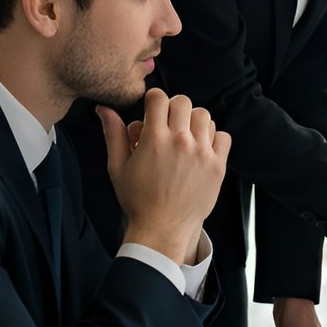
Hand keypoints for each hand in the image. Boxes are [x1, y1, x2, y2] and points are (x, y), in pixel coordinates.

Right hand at [99, 89, 229, 264]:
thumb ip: (113, 134)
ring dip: (193, 122)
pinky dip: (214, 139)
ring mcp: (202, 153)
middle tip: (168, 125)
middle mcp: (180, 142)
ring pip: (204, 116)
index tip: (152, 113)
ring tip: (185, 139)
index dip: (153, 101)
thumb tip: (103, 109)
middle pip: (183, 102)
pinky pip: (223, 136)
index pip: (158, 97)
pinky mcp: (217, 165)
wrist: (163, 229)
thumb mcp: (118, 167)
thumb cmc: (138, 199)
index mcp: (154, 139)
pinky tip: (201, 150)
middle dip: (173, 109)